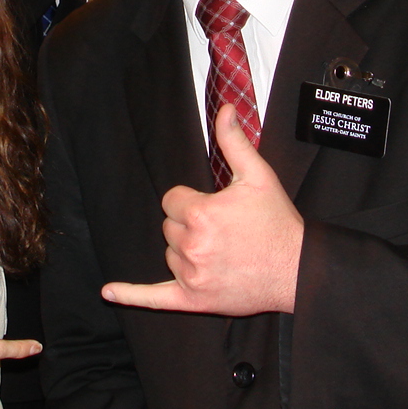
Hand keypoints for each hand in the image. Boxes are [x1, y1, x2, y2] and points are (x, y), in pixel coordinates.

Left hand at [102, 105, 303, 316]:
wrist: (298, 269)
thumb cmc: (278, 222)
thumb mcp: (258, 176)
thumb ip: (234, 141)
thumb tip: (224, 108)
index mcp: (201, 214)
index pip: (171, 200)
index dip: (191, 201)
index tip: (214, 206)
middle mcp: (192, 246)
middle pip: (169, 226)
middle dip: (189, 224)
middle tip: (223, 229)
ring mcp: (192, 276)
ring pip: (169, 254)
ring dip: (186, 250)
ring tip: (221, 250)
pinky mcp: (194, 300)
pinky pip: (155, 298)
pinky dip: (132, 295)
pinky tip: (109, 290)